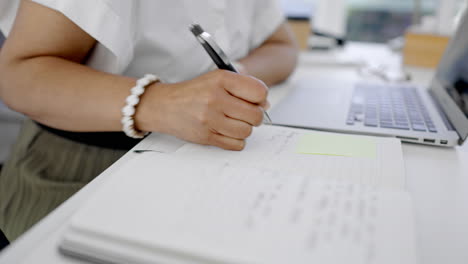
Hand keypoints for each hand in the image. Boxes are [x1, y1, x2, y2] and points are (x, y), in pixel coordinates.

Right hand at [136, 70, 268, 149]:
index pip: (259, 92)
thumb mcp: (217, 79)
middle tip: (245, 114)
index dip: (261, 98)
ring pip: (247, 131)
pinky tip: (227, 131)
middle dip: (254, 116)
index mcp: (221, 79)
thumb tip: (265, 105)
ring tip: (233, 122)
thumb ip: (242, 87)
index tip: (255, 100)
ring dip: (244, 129)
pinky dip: (236, 140)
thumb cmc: (194, 92)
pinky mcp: (206, 136)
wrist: (164, 105)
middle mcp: (215, 98)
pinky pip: (236, 144)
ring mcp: (210, 119)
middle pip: (255, 115)